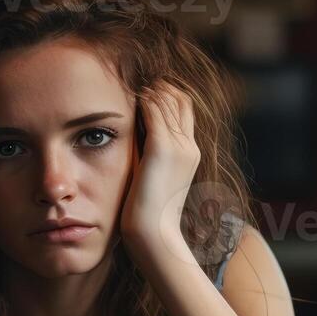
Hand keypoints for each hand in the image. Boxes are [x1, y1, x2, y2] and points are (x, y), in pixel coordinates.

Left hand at [119, 82, 200, 263]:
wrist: (154, 234)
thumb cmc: (148, 213)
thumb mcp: (155, 179)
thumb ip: (152, 158)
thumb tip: (137, 142)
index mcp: (190, 153)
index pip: (185, 110)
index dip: (168, 94)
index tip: (147, 89)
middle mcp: (188, 146)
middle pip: (180, 99)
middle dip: (159, 87)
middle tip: (135, 81)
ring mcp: (178, 146)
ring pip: (167, 100)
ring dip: (148, 90)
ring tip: (128, 84)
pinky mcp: (162, 148)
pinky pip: (154, 110)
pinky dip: (141, 99)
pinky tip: (126, 97)